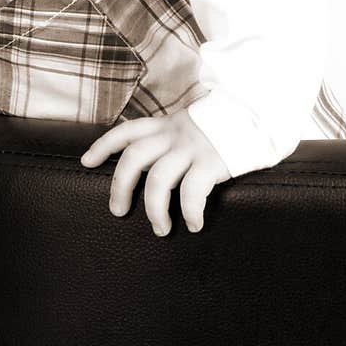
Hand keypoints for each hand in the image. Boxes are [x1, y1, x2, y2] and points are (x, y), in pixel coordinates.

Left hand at [79, 109, 229, 235]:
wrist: (257, 115)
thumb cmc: (221, 129)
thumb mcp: (189, 126)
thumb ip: (170, 139)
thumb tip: (151, 166)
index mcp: (165, 126)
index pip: (126, 131)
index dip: (103, 145)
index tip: (87, 161)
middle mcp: (173, 135)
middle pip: (134, 158)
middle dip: (120, 187)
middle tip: (118, 211)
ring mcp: (192, 148)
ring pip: (159, 180)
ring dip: (154, 209)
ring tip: (160, 229)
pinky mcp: (212, 162)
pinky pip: (192, 191)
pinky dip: (190, 211)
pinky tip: (194, 225)